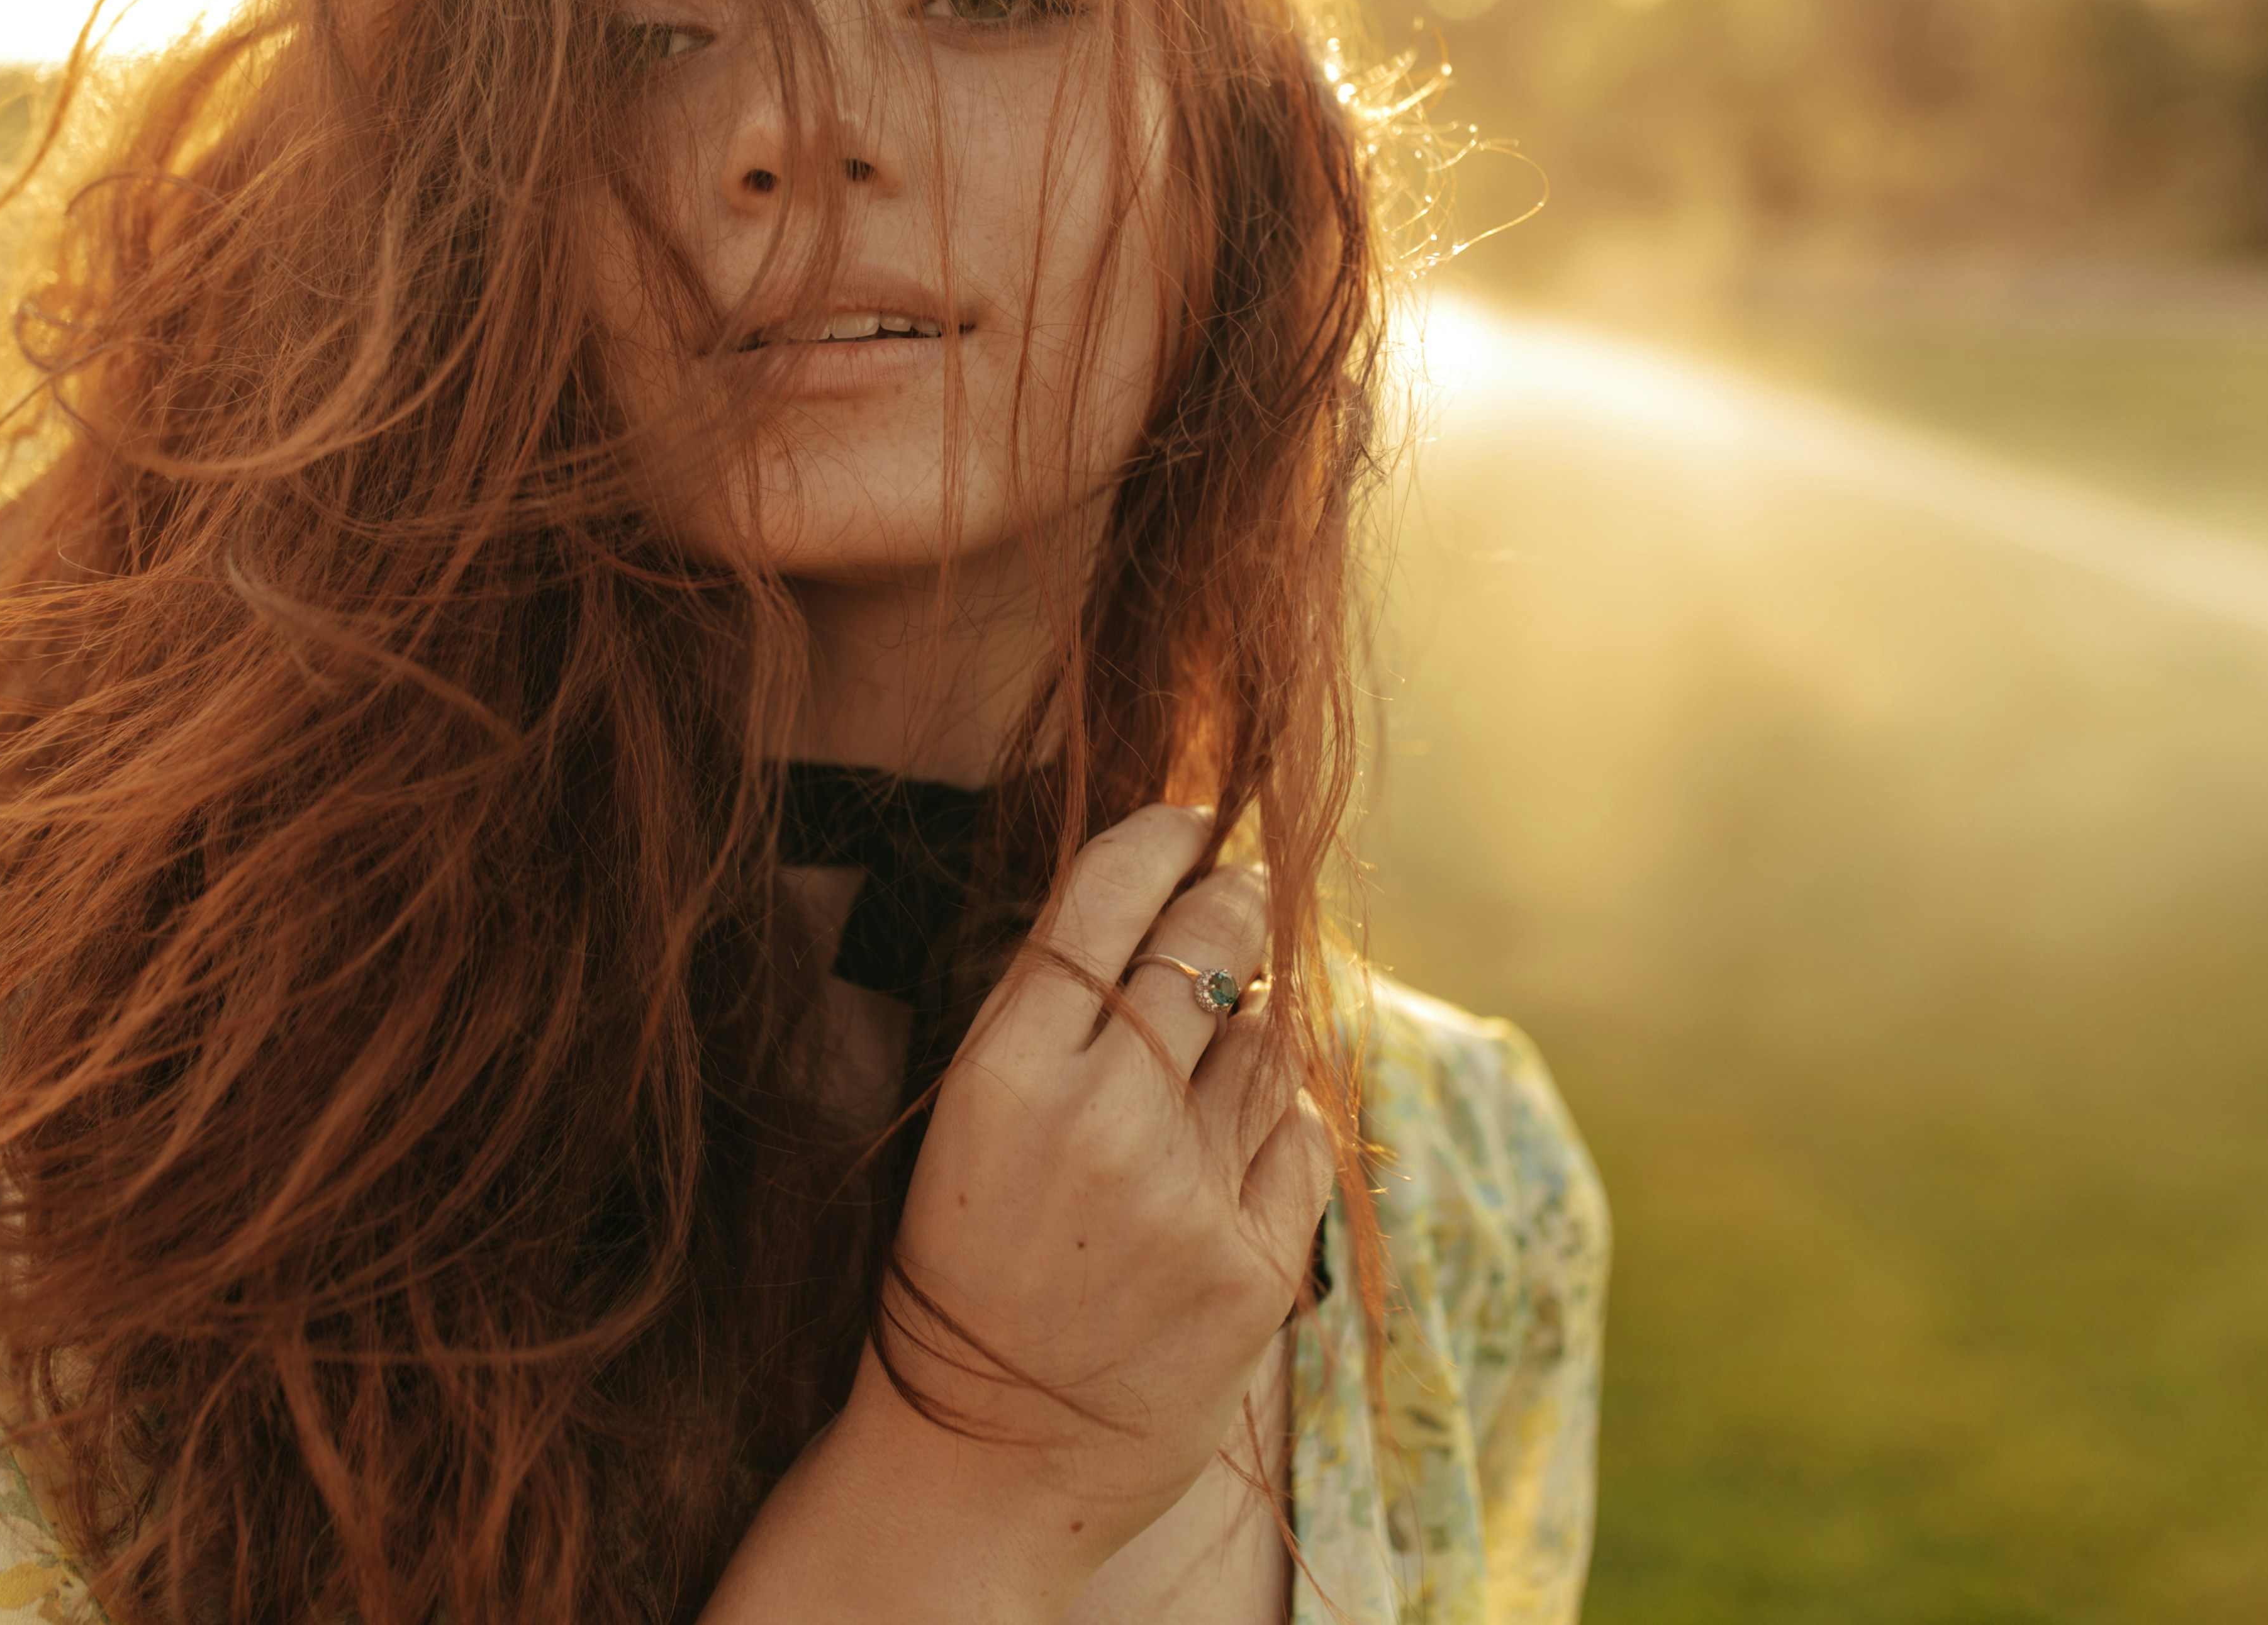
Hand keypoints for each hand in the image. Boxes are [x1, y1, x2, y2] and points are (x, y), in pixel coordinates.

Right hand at [700, 804, 1333, 1624]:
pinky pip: (1302, 1134)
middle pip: (1213, 941)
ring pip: (1269, 1037)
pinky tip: (1225, 1160)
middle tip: (1239, 898)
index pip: (1109, 891)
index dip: (1164, 833)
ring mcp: (1188, 1191)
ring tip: (1198, 1077)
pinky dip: (1277, 1127)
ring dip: (1250, 1032)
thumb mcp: (973, 1118)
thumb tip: (1170, 887)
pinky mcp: (1256, 1262)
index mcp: (1006, 1069)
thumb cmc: (966, 1267)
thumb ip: (1059, 1010)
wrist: (985, 1452)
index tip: (1195, 815)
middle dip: (1236, 904)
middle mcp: (1103, 1116)